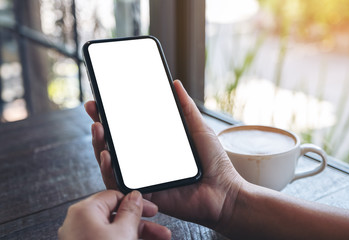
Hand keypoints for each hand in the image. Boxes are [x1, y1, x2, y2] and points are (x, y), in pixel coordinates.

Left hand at [58, 190, 170, 239]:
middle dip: (142, 224)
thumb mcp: (124, 233)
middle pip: (116, 216)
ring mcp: (80, 239)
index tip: (152, 211)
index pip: (114, 196)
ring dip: (138, 235)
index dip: (136, 202)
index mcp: (84, 211)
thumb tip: (135, 197)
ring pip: (114, 232)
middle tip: (160, 231)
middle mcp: (78, 223)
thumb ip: (131, 211)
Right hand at [84, 80, 244, 228]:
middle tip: (94, 110)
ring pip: (112, 163)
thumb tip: (175, 83)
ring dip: (99, 145)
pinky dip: (109, 170)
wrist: (224, 193)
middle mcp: (145, 160)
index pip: (128, 130)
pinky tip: (106, 155)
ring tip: (98, 128)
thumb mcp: (199, 129)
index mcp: (155, 145)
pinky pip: (120, 184)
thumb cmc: (214, 163)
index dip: (112, 116)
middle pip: (115, 144)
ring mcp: (143, 177)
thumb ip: (186, 108)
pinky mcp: (144, 193)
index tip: (101, 101)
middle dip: (100, 126)